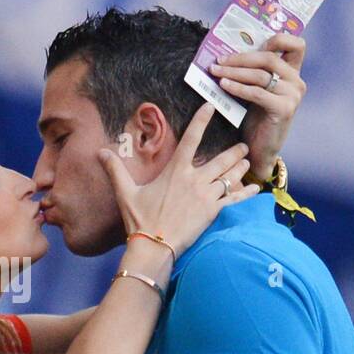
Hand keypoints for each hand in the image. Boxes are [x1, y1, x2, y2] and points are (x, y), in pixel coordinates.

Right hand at [98, 102, 259, 256]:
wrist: (154, 246)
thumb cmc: (139, 220)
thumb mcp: (125, 192)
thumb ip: (115, 170)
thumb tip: (100, 152)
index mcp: (175, 171)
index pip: (191, 139)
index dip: (201, 120)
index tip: (210, 107)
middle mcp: (194, 180)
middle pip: (221, 160)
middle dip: (235, 152)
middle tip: (244, 146)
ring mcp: (206, 196)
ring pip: (230, 177)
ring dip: (240, 168)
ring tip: (247, 162)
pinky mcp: (213, 213)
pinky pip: (234, 199)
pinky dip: (245, 193)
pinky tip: (254, 188)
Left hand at [209, 33, 306, 179]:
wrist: (259, 149)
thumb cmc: (255, 118)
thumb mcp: (256, 90)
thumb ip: (252, 72)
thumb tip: (227, 53)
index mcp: (293, 73)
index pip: (296, 45)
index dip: (277, 39)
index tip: (252, 43)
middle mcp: (297, 81)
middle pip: (269, 58)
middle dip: (240, 57)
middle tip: (219, 60)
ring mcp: (293, 95)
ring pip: (261, 75)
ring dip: (234, 71)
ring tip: (215, 71)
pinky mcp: (285, 109)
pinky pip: (257, 93)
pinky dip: (238, 88)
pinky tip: (223, 85)